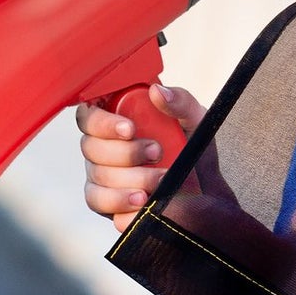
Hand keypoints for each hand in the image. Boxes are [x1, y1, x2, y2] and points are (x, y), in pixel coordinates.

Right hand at [76, 84, 205, 230]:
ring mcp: (99, 175)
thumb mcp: (194, 120)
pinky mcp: (104, 201)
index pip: (89, 115)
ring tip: (159, 181)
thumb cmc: (193, 149)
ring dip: (130, 179)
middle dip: (126, 152)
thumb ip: (180, 101)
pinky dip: (121, 202)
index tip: (130, 128)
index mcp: (115, 119)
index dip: (102, 123)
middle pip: (91, 147)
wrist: (205, 191)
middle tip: (157, 153)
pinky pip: (99, 201)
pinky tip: (142, 201)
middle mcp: (101, 146)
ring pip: (97, 176)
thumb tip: (157, 92)